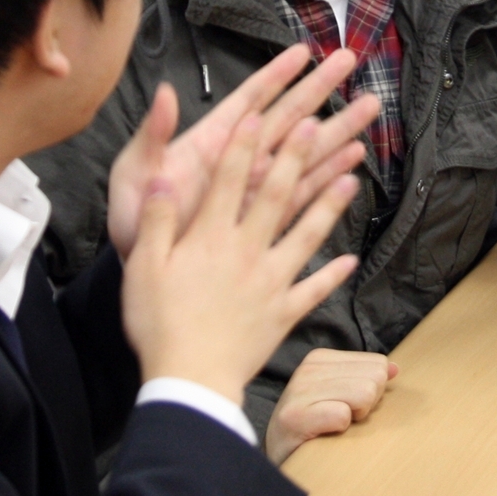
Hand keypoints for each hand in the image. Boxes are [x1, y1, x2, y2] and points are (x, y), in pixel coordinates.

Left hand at [105, 49, 375, 261]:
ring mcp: (257, 187)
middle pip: (289, 116)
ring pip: (306, 151)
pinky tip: (354, 160)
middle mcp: (241, 158)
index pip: (251, 99)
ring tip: (369, 105)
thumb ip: (153, 134)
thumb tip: (164, 91)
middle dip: (320, 88)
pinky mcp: (267, 218)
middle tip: (351, 60)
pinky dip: (330, 176)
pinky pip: (304, 193)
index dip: (276, 75)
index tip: (304, 51)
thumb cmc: (133, 216)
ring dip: (337, 128)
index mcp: (211, 140)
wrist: (142, 266)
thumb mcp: (134, 171)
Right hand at [121, 101, 363, 408]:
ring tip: (352, 176)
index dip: (244, 145)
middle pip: (276, 195)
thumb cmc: (159, 324)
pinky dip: (331, 275)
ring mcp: (271, 282)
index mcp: (210, 238)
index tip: (260, 114)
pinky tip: (349, 260)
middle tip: (318, 122)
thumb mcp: (143, 268)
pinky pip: (313, 290)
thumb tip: (164, 178)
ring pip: (306, 234)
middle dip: (297, 155)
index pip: (229, 180)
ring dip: (330, 204)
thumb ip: (157, 220)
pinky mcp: (284, 313)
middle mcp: (247, 251)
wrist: (191, 381)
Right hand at [266, 348, 397, 464]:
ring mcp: (299, 391)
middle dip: (367, 404)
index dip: (371, 392)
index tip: (347, 406)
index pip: (377, 364)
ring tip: (332, 426)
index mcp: (320, 358)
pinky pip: (342, 415)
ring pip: (364, 394)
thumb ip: (365, 378)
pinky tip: (324, 434)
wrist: (277, 462)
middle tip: (341, 419)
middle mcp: (308, 368)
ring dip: (355, 418)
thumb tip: (395, 368)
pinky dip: (341, 430)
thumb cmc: (313, 429)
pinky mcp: (295, 417)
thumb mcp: (338, 395)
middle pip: (375, 378)